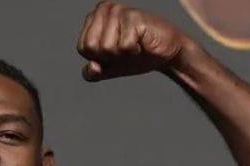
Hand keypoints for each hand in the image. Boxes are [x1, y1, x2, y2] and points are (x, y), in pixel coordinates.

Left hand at [76, 2, 193, 80]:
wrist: (166, 55)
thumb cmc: (137, 57)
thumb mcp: (109, 68)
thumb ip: (92, 73)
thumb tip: (92, 68)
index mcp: (94, 16)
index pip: (83, 47)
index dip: (98, 58)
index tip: (114, 52)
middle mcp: (105, 9)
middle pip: (91, 47)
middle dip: (108, 56)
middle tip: (124, 49)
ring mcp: (119, 11)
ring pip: (106, 47)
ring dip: (122, 54)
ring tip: (134, 45)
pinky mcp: (134, 17)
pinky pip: (123, 46)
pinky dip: (134, 51)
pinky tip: (142, 43)